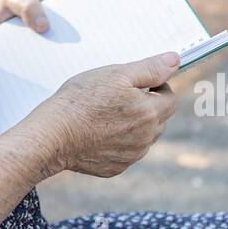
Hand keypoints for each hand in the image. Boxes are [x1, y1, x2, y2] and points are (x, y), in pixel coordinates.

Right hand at [29, 52, 179, 178]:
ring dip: (133, 124)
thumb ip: (149, 68)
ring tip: (104, 113)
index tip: (138, 82)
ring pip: (143, 136)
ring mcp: (130, 156)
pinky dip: (118, 141)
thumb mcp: (115, 74)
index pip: (170, 98)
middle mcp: (145, 139)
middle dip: (146, 105)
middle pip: (159, 118)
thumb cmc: (80, 100)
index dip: (157, 86)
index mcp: (149, 113)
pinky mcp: (115, 168)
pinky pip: (126, 152)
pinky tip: (97, 131)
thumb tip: (175, 60)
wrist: (52, 135)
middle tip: (117, 96)